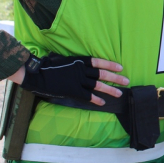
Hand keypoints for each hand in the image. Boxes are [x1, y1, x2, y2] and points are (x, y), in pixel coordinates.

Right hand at [12, 54, 127, 105]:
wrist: (36, 74)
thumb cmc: (48, 65)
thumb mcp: (64, 59)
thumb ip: (75, 63)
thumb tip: (82, 65)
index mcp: (79, 61)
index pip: (99, 62)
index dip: (110, 64)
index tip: (121, 67)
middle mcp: (81, 70)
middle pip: (102, 74)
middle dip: (116, 78)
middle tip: (127, 81)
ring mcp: (77, 80)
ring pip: (98, 85)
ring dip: (110, 90)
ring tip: (120, 93)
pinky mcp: (73, 90)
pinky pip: (88, 96)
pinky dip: (96, 99)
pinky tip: (103, 103)